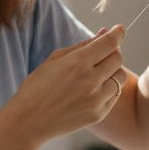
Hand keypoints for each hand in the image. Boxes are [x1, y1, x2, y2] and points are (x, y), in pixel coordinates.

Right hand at [4, 25, 127, 145]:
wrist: (28, 120)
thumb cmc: (38, 86)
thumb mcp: (55, 59)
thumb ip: (82, 45)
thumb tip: (104, 33)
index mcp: (77, 62)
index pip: (109, 43)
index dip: (118, 33)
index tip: (119, 29)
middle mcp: (90, 80)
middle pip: (118, 58)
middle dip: (113, 52)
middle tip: (104, 52)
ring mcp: (96, 99)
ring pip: (120, 78)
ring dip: (113, 72)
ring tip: (97, 73)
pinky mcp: (98, 114)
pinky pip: (114, 95)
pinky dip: (108, 89)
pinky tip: (92, 90)